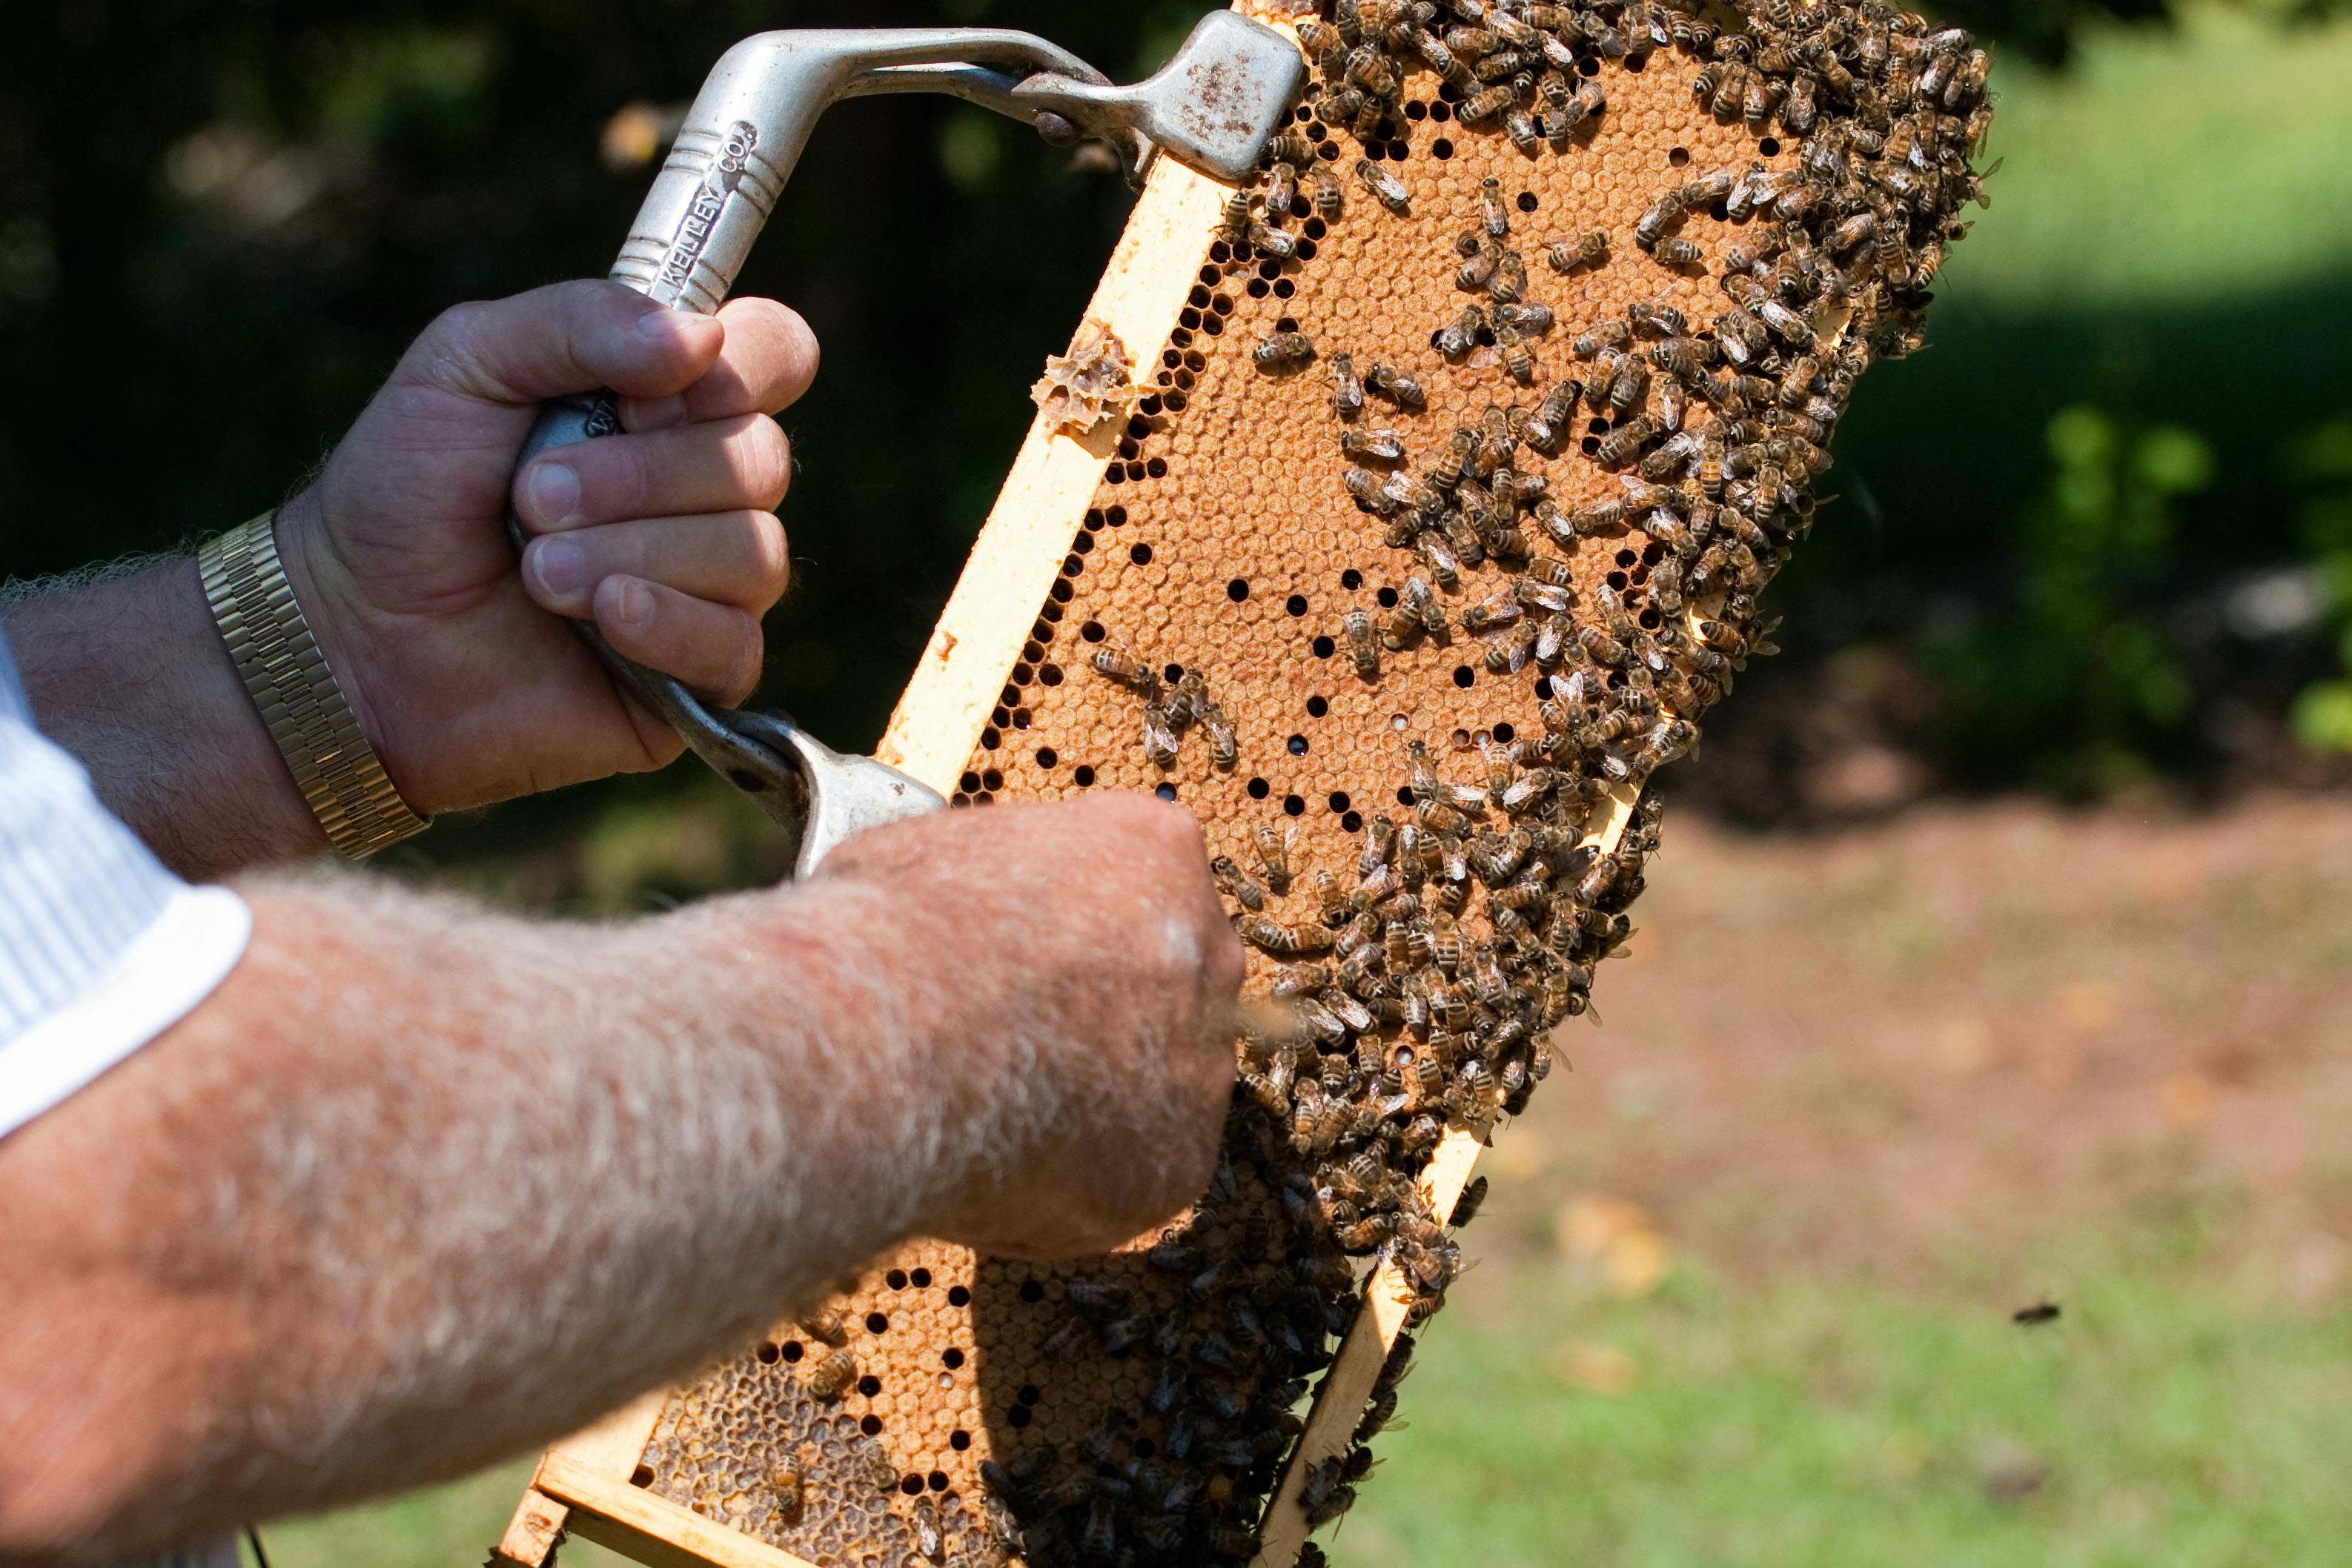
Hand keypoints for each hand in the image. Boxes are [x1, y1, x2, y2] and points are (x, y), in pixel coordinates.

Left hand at [276, 280, 819, 814]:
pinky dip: (666, 623)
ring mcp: (708, 584)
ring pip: (752, 552)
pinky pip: (736, 642)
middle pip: (762, 457)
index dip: (740, 363)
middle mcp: (703, 489)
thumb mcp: (464, 363)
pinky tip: (597, 618)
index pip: (776, 353)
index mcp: (666, 401)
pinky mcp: (698, 675)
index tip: (641, 392)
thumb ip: (577, 321)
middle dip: (640, 475)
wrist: (352, 634)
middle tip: (530, 496)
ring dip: (630, 552)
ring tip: (534, 570)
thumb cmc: (404, 492)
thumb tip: (701, 337)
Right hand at [813, 794, 1244, 1258]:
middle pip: (1167, 985)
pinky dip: (1077, 1184)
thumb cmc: (893, 934)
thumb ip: (990, 881)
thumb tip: (959, 910)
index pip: (1144, 883)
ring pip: (1158, 1088)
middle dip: (1101, 1015)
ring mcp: (1202, 1064)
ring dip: (1092, 1102)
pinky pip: (1135, 1177)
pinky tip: (1003, 1167)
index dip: (1071, 930)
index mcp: (1156, 849)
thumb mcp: (929, 854)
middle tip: (1011, 1043)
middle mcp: (1206, 951)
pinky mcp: (1180, 1165)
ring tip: (993, 1112)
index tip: (1020, 957)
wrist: (887, 1043)